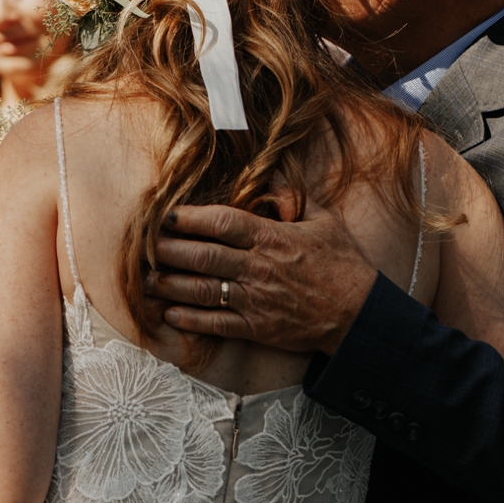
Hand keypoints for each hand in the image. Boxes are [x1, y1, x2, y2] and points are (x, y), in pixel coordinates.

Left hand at [146, 195, 376, 354]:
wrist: (360, 314)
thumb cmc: (344, 264)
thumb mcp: (324, 220)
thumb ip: (292, 197)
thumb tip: (270, 173)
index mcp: (272, 238)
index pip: (221, 223)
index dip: (189, 218)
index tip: (166, 215)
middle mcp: (258, 268)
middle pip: (202, 256)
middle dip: (168, 251)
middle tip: (143, 247)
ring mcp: (255, 300)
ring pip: (202, 291)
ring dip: (170, 285)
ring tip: (147, 280)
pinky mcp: (257, 328)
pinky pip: (216, 324)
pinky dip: (190, 320)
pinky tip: (170, 313)